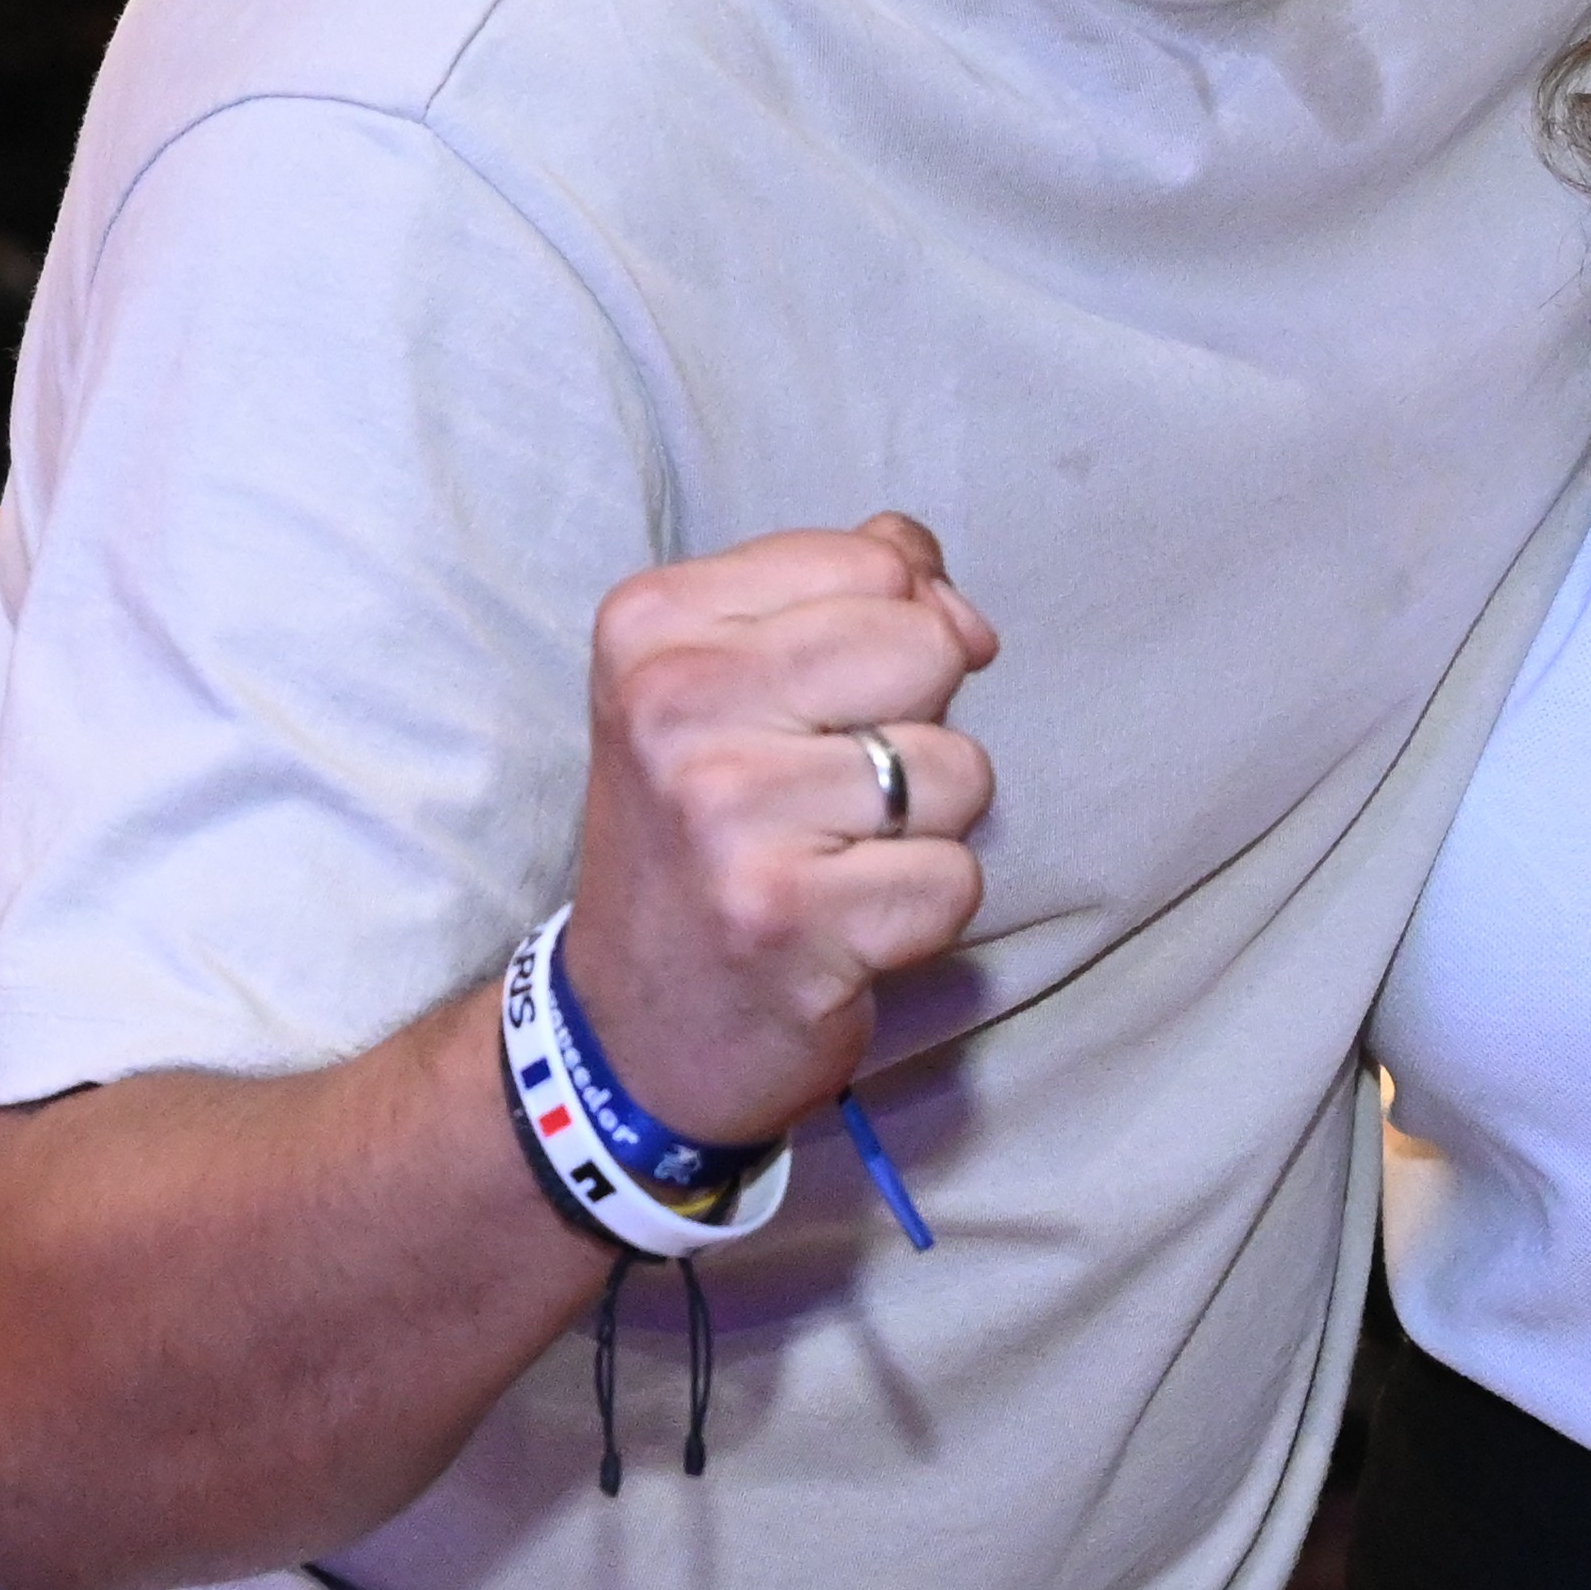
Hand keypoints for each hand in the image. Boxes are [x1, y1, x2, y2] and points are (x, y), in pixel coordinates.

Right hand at [557, 519, 999, 1154]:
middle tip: (830, 795)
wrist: (628, 1029)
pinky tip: (844, 924)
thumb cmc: (706, 838)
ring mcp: (726, 814)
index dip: (900, 629)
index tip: (831, 704)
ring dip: (925, 828)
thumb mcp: (727, 684)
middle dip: (917, 724)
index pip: (877, 560)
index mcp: (652, 625)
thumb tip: (962, 611)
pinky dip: (922, 910)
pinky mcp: (786, 916)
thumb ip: (848, 602)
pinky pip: (955, 877)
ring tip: (834, 860)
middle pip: (927, 647)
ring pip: (957, 767)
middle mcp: (675, 706)